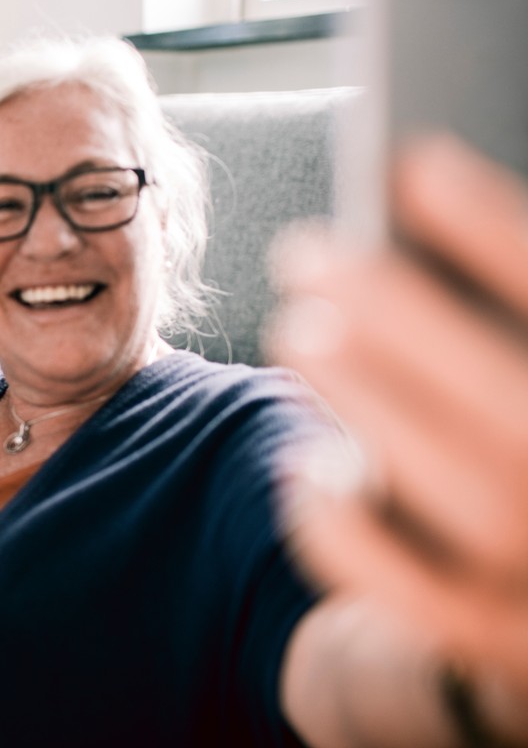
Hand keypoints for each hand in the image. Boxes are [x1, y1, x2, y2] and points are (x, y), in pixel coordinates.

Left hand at [269, 136, 527, 724]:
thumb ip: (514, 309)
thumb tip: (425, 196)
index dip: (494, 231)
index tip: (412, 162)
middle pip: (509, 402)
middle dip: (401, 314)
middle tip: (307, 251)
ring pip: (459, 494)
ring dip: (366, 401)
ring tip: (298, 327)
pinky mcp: (490, 643)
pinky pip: (405, 592)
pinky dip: (342, 527)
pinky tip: (305, 465)